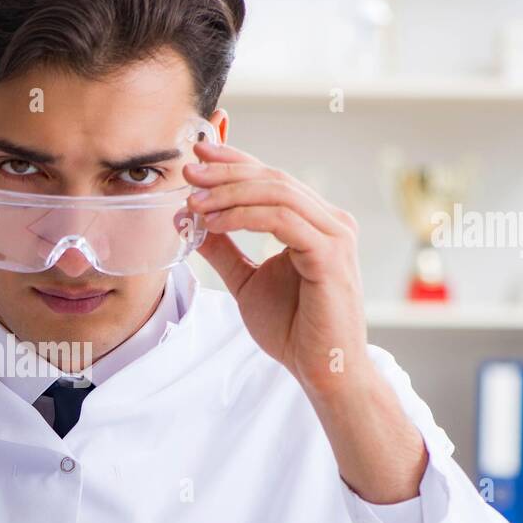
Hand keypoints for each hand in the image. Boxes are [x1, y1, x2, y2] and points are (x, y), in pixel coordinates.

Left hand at [184, 140, 366, 400]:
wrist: (321, 368)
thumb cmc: (294, 329)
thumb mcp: (247, 280)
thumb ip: (225, 250)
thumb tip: (192, 221)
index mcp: (314, 221)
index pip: (271, 178)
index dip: (234, 161)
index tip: (197, 154)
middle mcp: (330, 221)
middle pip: (273, 178)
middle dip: (226, 171)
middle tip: (188, 170)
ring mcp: (335, 234)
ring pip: (277, 193)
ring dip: (229, 193)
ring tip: (194, 202)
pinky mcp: (330, 253)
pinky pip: (282, 220)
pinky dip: (244, 217)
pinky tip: (215, 224)